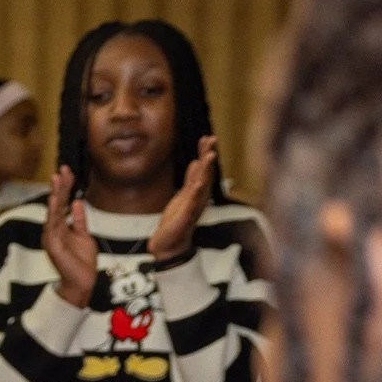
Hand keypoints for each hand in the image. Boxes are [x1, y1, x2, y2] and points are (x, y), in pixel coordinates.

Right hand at [42, 166, 99, 308]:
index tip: (69, 172)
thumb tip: (77, 202)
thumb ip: (79, 220)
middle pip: (57, 204)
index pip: (62, 203)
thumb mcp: (84, 236)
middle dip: (60, 186)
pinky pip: (52, 224)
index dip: (65, 187)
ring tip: (57, 178)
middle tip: (63, 169)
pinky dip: (53, 211)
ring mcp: (51, 236)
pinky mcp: (52, 244)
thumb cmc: (82, 263)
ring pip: (53, 210)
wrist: (82, 282)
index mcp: (61, 227)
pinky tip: (54, 199)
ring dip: (55, 194)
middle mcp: (54, 230)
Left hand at [147, 134, 218, 263]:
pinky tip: (198, 183)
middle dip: (208, 156)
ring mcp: (193, 206)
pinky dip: (196, 192)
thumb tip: (195, 162)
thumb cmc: (177, 220)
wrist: (170, 244)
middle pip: (205, 173)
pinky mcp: (187, 216)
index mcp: (197, 191)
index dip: (205, 153)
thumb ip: (190, 179)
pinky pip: (192, 202)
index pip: (203, 169)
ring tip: (209, 155)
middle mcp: (199, 197)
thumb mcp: (183, 195)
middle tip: (212, 138)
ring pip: (202, 184)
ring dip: (206, 170)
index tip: (207, 138)